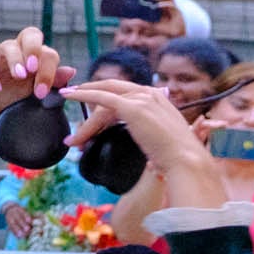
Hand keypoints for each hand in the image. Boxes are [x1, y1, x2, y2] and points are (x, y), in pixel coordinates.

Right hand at [0, 27, 62, 148]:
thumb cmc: (13, 91)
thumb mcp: (34, 88)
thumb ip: (53, 80)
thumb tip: (71, 71)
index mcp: (36, 54)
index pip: (48, 53)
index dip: (48, 71)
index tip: (41, 92)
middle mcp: (19, 47)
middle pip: (31, 33)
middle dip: (34, 49)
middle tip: (32, 68)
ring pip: (9, 45)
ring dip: (15, 60)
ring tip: (18, 76)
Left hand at [64, 77, 234, 213]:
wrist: (185, 159)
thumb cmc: (175, 156)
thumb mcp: (160, 136)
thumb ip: (149, 130)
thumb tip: (141, 139)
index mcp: (158, 98)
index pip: (124, 94)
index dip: (103, 98)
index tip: (87, 104)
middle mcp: (149, 93)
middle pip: (111, 94)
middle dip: (88, 98)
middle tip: (69, 102)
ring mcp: (141, 98)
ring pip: (103, 101)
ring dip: (86, 119)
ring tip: (73, 139)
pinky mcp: (132, 107)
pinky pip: (101, 98)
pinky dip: (83, 96)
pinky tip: (69, 96)